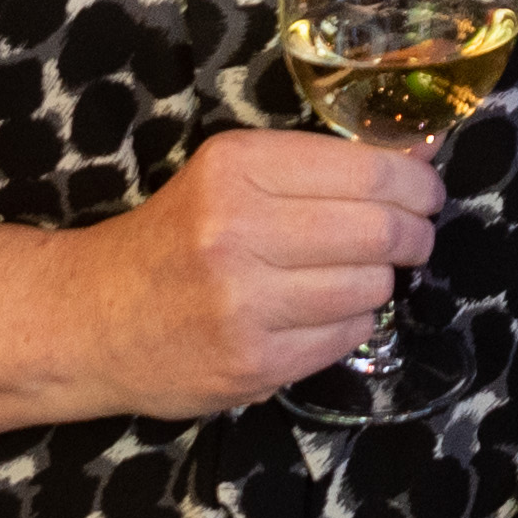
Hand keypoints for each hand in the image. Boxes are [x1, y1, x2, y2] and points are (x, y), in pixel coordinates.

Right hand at [77, 129, 441, 418]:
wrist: (91, 319)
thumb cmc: (173, 238)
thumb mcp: (231, 177)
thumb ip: (322, 165)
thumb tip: (424, 152)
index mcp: (236, 169)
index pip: (368, 171)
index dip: (416, 182)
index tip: (426, 192)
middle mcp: (238, 232)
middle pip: (380, 231)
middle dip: (414, 234)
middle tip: (414, 236)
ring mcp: (246, 305)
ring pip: (372, 287)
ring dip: (380, 281)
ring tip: (353, 275)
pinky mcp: (254, 364)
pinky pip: (348, 336)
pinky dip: (352, 322)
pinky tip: (321, 312)